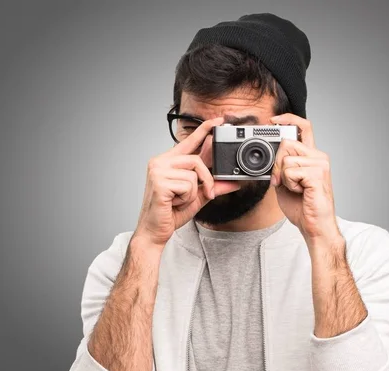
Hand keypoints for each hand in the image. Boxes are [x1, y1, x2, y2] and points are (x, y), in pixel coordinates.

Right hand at [134, 117, 240, 246]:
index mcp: (169, 162)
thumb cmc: (171, 213)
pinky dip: (186, 198)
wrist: (154, 231)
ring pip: (193, 175)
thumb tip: (233, 181)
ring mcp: (158, 171)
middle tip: (207, 193)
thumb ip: (214, 186)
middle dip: (206, 179)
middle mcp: (161, 162)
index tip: (218, 120)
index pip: (189, 141)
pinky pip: (187, 185)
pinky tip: (174, 203)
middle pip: (196, 160)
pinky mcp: (159, 182)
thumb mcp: (198, 197)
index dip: (204, 130)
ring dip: (193, 193)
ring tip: (179, 200)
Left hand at [270, 114, 339, 240]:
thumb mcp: (285, 182)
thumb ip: (280, 167)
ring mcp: (320, 164)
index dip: (288, 119)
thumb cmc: (302, 206)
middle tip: (281, 181)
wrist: (314, 226)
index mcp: (312, 156)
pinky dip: (289, 184)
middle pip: (287, 142)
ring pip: (287, 159)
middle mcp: (318, 157)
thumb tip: (270, 156)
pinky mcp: (318, 174)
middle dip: (276, 163)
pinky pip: (290, 171)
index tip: (273, 120)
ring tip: (296, 189)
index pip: (304, 127)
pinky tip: (300, 192)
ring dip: (284, 177)